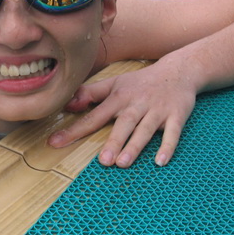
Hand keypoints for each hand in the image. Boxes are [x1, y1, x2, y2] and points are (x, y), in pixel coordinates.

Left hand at [48, 62, 196, 167]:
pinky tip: (160, 162)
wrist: (178, 71)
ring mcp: (157, 110)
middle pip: (124, 124)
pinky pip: (173, 133)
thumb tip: (66, 104)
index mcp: (118, 97)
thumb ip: (90, 93)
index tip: (55, 142)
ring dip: (135, 146)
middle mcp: (136, 104)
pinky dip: (168, 147)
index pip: (94, 116)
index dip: (75, 129)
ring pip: (145, 130)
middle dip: (113, 142)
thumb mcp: (114, 83)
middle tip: (103, 161)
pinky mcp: (176, 116)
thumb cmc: (140, 82)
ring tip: (123, 163)